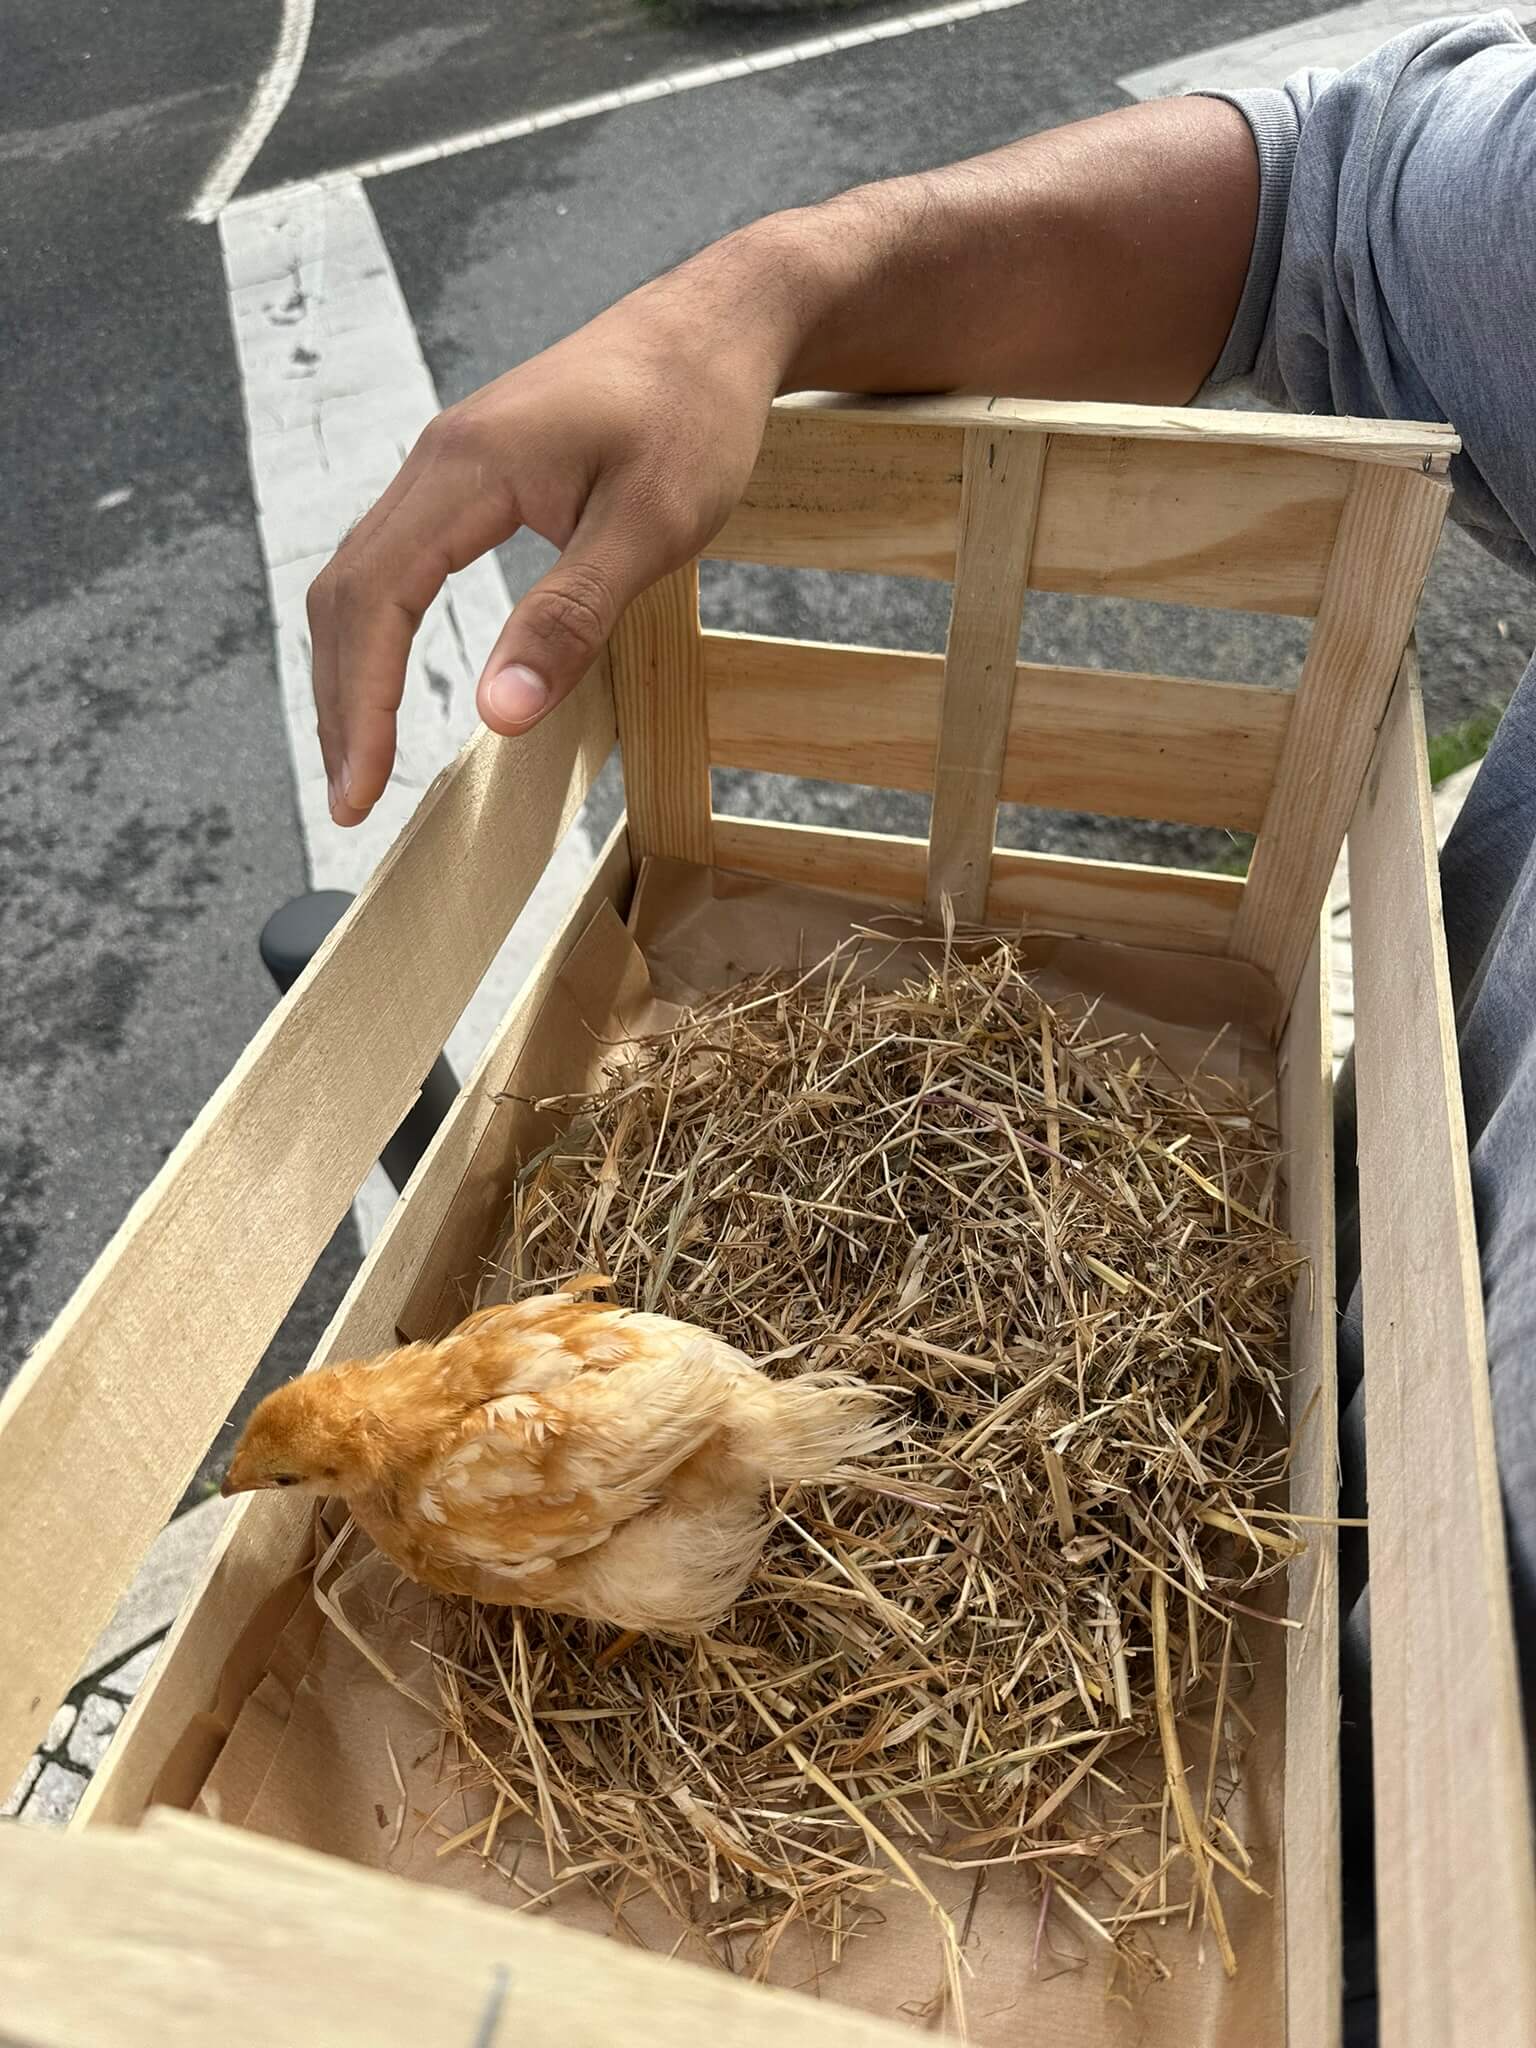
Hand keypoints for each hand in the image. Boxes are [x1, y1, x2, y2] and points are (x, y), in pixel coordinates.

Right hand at [308, 248, 793, 825]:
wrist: (719, 323)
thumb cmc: (696, 415)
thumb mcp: (650, 529)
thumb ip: (569, 619)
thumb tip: (495, 716)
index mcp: (466, 469)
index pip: (375, 601)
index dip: (360, 704)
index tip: (360, 792)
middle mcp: (437, 461)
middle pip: (347, 592)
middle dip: (341, 703)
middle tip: (350, 802)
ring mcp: (450, 464)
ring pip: (364, 576)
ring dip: (352, 670)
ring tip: (361, 758)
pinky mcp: (474, 474)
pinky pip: (398, 560)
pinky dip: (381, 632)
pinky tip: (391, 679)